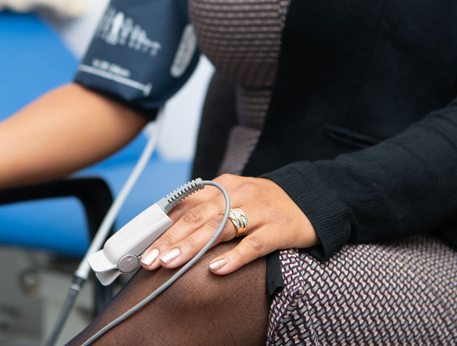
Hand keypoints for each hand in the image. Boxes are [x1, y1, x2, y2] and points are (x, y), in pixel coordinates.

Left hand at [139, 174, 319, 274]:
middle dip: (169, 239)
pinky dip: (234, 256)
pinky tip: (216, 268)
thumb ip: (206, 211)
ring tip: (170, 262)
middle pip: (198, 217)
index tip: (142, 246)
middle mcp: (239, 194)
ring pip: (220, 228)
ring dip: (192, 246)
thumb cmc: (266, 206)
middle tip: (149, 259)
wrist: (314, 200)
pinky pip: (254, 243)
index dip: (162, 226)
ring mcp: (260, 210)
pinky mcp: (280, 228)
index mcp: (224, 187)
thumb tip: (167, 231)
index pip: (186, 206)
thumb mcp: (235, 200)